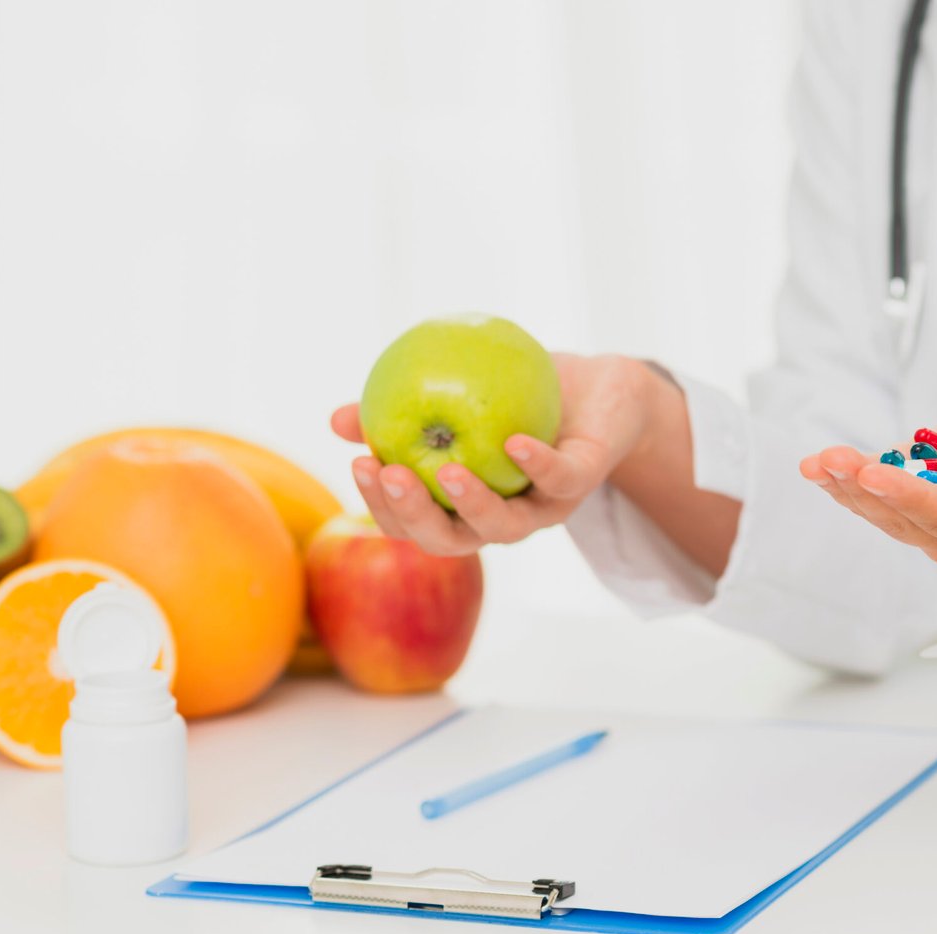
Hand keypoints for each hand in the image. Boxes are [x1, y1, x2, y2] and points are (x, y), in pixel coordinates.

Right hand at [332, 354, 655, 554]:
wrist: (600, 389)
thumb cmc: (518, 396)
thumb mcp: (455, 394)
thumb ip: (399, 409)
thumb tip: (336, 420)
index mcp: (465, 505)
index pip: (414, 524)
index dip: (384, 507)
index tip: (359, 464)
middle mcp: (502, 517)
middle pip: (452, 541)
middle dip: (416, 517)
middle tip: (389, 476)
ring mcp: (544, 506)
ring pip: (506, 527)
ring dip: (474, 504)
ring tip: (448, 471)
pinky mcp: (584, 480)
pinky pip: (560, 479)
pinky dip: (537, 464)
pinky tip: (513, 442)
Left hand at [798, 401, 936, 563]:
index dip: (910, 498)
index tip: (876, 474)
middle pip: (904, 517)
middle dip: (864, 489)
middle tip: (832, 462)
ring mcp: (934, 511)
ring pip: (883, 508)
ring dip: (847, 485)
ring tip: (819, 463)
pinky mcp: (920, 487)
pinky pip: (879, 488)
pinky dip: (847, 477)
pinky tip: (820, 466)